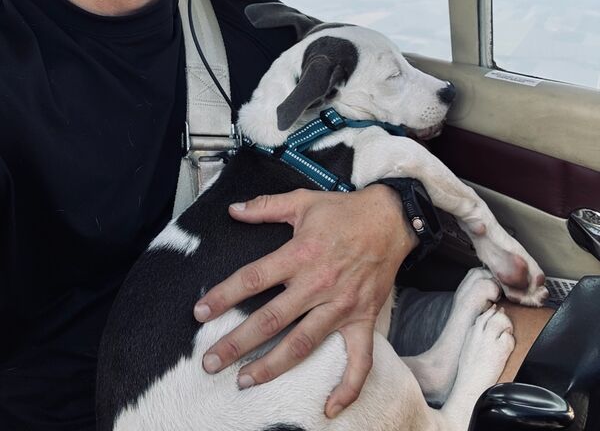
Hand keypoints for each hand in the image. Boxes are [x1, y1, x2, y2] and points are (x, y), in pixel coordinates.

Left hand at [193, 185, 417, 416]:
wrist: (391, 218)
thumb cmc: (344, 210)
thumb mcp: (302, 201)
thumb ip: (265, 206)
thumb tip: (233, 210)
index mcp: (300, 254)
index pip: (253, 279)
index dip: (223, 296)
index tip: (200, 313)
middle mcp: (318, 284)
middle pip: (271, 320)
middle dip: (237, 343)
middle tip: (211, 362)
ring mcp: (342, 305)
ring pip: (303, 344)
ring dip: (272, 366)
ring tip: (244, 381)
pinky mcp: (364, 319)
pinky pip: (359, 360)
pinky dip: (347, 386)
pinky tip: (329, 408)